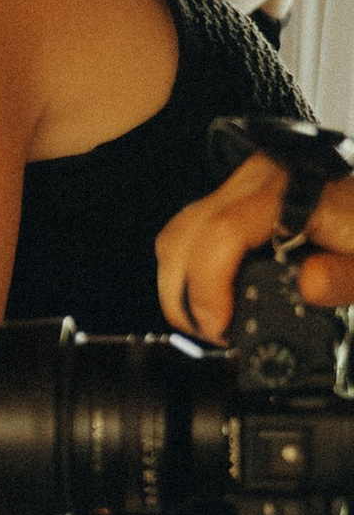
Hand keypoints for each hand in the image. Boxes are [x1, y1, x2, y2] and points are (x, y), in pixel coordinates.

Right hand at [157, 149, 353, 338]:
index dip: (209, 284)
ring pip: (179, 234)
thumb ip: (342, 276)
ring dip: (178, 285)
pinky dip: (186, 270)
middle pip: (185, 234)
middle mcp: (255, 183)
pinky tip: (206, 298)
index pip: (223, 231)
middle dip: (182, 295)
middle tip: (213, 332)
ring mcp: (237, 187)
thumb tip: (308, 285)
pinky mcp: (229, 199)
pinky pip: (189, 231)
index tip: (219, 325)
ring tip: (207, 320)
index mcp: (289, 193)